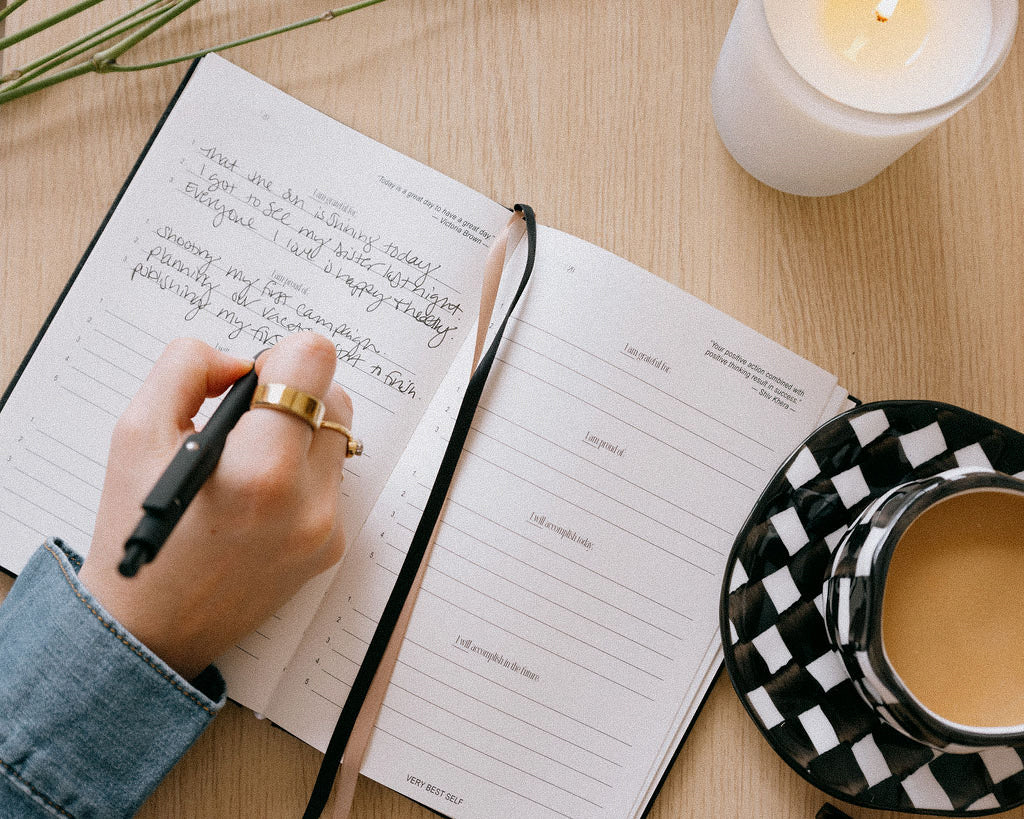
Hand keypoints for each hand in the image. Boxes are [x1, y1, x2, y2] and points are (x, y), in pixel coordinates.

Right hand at [79, 332, 352, 679]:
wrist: (150, 627)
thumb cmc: (138, 527)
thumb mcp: (137, 432)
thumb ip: (187, 369)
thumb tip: (239, 362)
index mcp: (260, 469)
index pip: (315, 362)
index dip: (282, 358)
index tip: (254, 380)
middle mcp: (307, 501)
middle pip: (335, 397)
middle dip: (292, 397)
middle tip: (245, 424)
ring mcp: (326, 528)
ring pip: (337, 438)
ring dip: (299, 436)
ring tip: (248, 465)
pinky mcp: (332, 547)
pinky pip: (331, 482)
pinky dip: (301, 476)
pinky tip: (258, 501)